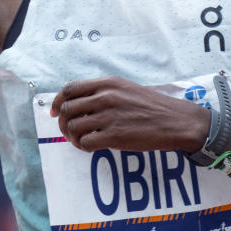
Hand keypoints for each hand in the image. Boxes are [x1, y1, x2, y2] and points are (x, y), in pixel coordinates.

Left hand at [50, 77, 209, 152]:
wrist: (175, 121)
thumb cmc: (152, 106)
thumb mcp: (126, 88)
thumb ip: (103, 92)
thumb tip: (78, 103)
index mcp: (107, 83)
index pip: (70, 89)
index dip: (57, 101)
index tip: (54, 111)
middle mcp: (105, 97)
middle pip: (67, 109)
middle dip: (63, 122)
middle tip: (69, 131)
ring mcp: (109, 117)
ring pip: (73, 127)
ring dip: (72, 136)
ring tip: (81, 140)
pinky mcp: (114, 136)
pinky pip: (85, 142)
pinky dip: (83, 147)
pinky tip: (91, 147)